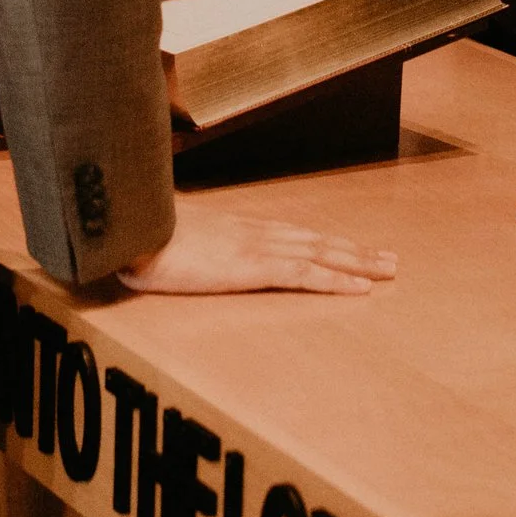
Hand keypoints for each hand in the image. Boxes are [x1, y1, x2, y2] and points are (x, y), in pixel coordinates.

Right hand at [119, 209, 395, 296]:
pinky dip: (336, 280)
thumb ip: (182, 243)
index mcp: (236, 228)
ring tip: (388, 269)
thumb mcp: (165, 239)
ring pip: (321, 254)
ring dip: (358, 262)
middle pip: (317, 241)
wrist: (127, 228)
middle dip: (354, 250)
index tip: (350, 247)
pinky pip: (305, 274)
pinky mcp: (253, 265)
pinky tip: (360, 288)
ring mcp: (257, 247)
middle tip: (388, 259)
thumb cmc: (137, 235)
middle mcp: (254, 232)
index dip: (325, 242)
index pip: (292, 235)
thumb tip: (174, 248)